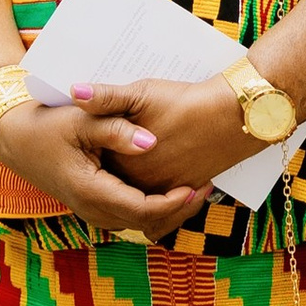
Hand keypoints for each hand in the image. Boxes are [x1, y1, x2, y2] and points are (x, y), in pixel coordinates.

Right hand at [0, 87, 205, 236]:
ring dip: (168, 212)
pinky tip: (171, 190)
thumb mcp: (81, 120)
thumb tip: (151, 143)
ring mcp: (91, 211)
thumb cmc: (47, 125)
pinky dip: (153, 209)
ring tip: (196, 189)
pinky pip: (129, 216)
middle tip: (206, 188)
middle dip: (178, 210)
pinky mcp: (94, 205)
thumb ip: (117, 128)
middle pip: (145, 223)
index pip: (142, 210)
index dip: (173, 203)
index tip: (196, 186)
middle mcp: (92, 210)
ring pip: (138, 224)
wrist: (15, 138)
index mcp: (91, 191)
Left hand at [69, 74, 248, 194]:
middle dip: (107, 179)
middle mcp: (141, 185)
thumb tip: (74, 92)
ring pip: (139, 204)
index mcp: (123, 163)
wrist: (231, 117)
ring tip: (128, 173)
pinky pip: (165, 213)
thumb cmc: (184, 103)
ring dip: (132, 195)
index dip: (92, 155)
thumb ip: (105, 98)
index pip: (94, 167)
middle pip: (114, 188)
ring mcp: (163, 193)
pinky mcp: (185, 194)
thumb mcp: (141, 93)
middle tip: (103, 160)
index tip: (89, 143)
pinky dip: (158, 206)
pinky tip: (156, 188)